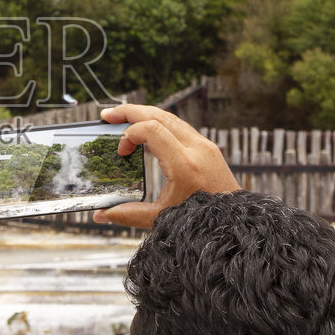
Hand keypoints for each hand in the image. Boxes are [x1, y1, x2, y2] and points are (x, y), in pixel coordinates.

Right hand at [93, 104, 238, 228]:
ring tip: (122, 117)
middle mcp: (197, 149)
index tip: (121, 152)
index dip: (129, 135)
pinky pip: (180, 126)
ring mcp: (205, 146)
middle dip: (130, 112)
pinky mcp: (207, 147)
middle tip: (107, 115)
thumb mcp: (162, 218)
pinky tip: (145, 128)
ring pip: (170, 117)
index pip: (152, 130)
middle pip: (159, 116)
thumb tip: (99, 215)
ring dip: (144, 114)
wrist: (235, 222)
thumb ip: (129, 215)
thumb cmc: (201, 221)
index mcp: (185, 166)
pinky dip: (159, 122)